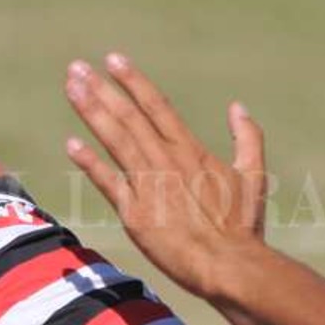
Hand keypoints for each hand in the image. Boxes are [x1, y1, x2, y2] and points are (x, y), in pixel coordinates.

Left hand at [64, 53, 267, 299]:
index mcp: (191, 150)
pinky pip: (107, 182)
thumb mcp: (253, 175)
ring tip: (71, 88)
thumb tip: (238, 108)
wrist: (229, 264)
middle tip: (76, 67)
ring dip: (91, 112)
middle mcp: (166, 160)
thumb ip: (247, 138)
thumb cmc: (243, 226)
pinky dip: (89, 162)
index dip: (134, 81)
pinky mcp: (135, 213)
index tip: (113, 59)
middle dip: (101, 90)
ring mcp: (149, 185)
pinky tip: (72, 143)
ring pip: (115, 139)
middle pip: (129, 117)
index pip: (157, 106)